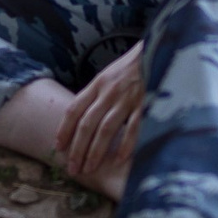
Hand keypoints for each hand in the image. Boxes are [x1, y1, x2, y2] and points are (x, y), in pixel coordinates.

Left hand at [56, 42, 145, 182]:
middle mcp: (109, 92)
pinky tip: (118, 160)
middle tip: (72, 168)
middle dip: (77, 149)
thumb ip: (98, 93)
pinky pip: (133, 129)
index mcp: (98, 84)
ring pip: (105, 130)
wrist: (159, 49)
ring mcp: (127, 99)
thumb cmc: (134, 65)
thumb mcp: (110, 74)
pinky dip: (125, 146)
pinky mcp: (146, 104)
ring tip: (89, 169)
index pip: (74, 109)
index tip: (58, 147)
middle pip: (87, 124)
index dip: (64, 130)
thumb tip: (83, 115)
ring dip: (95, 152)